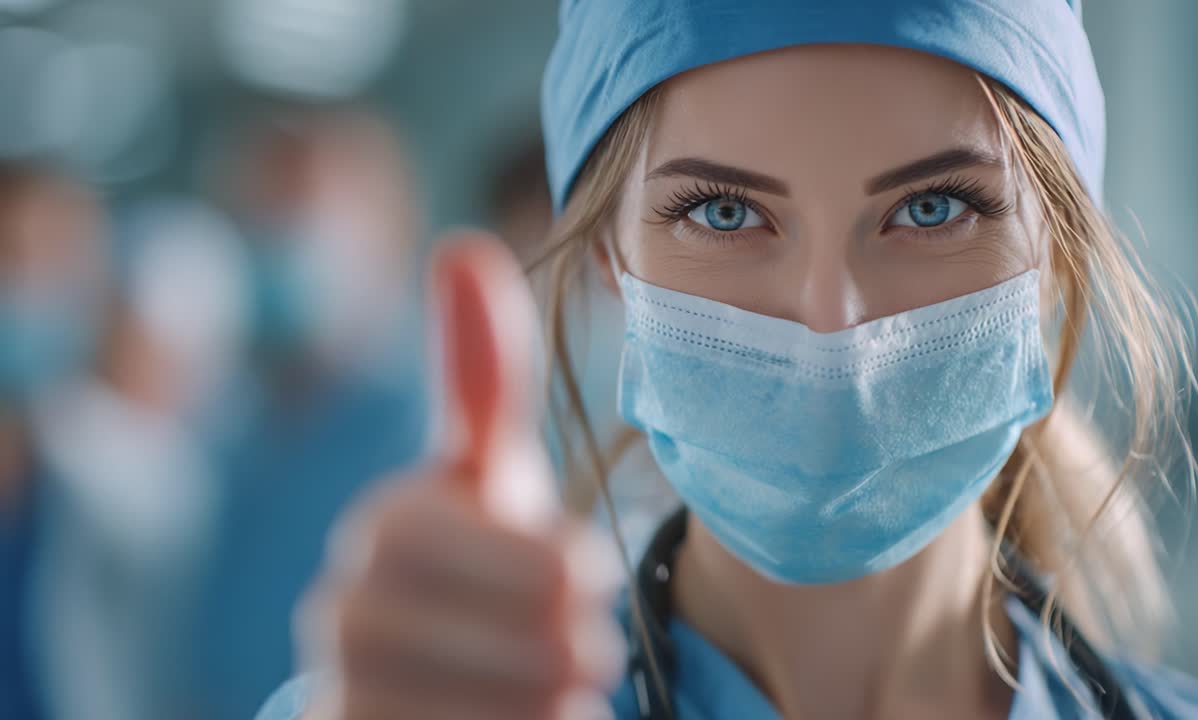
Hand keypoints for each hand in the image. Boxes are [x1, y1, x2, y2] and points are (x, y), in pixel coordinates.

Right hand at [298, 231, 625, 719]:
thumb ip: (481, 374)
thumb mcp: (496, 469)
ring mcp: (344, 690)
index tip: (593, 572)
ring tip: (578, 685)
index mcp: (380, 530)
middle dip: (528, 638)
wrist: (451, 664)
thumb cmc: (485, 553)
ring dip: (527, 699)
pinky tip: (547, 719)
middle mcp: (341, 612)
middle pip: (418, 633)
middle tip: (599, 643)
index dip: (513, 558)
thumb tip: (461, 242)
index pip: (413, 539)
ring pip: (428, 711)